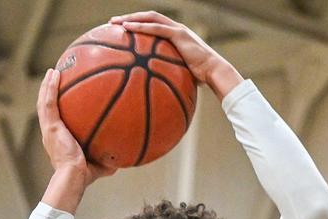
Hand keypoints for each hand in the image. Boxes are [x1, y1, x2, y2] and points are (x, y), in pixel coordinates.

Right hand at [38, 69, 114, 185]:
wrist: (73, 176)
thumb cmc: (85, 175)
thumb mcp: (100, 165)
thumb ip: (109, 160)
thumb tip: (124, 157)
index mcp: (59, 139)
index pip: (57, 120)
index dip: (58, 108)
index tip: (64, 98)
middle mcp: (51, 132)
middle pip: (47, 108)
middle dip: (50, 92)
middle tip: (56, 78)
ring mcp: (48, 128)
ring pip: (44, 101)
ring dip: (47, 85)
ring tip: (53, 71)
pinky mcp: (50, 126)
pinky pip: (48, 102)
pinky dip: (50, 87)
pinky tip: (55, 73)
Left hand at [110, 11, 242, 99]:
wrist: (214, 73)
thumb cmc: (201, 78)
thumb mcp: (182, 75)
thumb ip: (169, 76)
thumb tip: (157, 91)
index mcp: (177, 36)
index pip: (154, 26)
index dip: (138, 25)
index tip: (122, 30)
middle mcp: (176, 29)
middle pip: (149, 17)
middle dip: (130, 18)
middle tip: (112, 23)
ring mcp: (178, 30)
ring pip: (150, 17)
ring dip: (131, 18)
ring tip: (114, 22)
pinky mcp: (179, 34)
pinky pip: (155, 28)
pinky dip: (140, 26)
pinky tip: (126, 28)